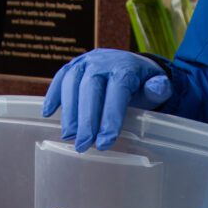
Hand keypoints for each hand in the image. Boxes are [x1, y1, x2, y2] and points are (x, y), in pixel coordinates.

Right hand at [42, 49, 171, 151]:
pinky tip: (48, 113)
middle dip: (86, 119)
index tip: (105, 142)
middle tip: (83, 145)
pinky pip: (60, 78)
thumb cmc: (143, 85)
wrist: (131, 66)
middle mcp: (102, 62)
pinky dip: (52, 94)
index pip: (116, 91)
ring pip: (72, 84)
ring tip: (69, 136)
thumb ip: (159, 89)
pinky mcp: (73, 66)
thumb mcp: (157, 87)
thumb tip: (158, 88)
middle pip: (90, 89)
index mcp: (125, 68)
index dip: (110, 117)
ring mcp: (85, 62)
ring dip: (69, 112)